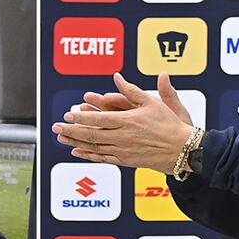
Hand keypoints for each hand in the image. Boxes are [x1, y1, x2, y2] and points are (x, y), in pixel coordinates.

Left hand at [52, 73, 193, 173]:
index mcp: (127, 121)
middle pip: (90, 134)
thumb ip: (131, 90)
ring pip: (93, 147)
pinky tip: (77, 151)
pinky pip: (102, 158)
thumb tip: (117, 77)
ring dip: (75, 142)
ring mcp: (122, 151)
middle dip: (71, 130)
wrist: (183, 150)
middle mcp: (122, 137)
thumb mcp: (152, 102)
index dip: (80, 117)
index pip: (98, 119)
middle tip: (56, 127)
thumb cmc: (170, 124)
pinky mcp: (126, 161)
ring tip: (61, 138)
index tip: (68, 114)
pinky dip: (88, 155)